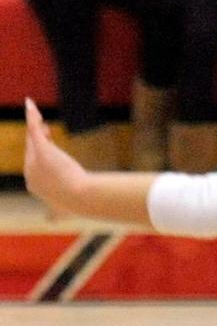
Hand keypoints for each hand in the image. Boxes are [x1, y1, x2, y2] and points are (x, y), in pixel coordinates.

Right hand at [23, 98, 87, 217]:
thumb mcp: (61, 209)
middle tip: (48, 127)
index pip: (32, 161)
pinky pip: (34, 129)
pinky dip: (32, 116)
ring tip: (38, 114)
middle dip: (38, 137)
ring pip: (33, 137)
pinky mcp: (42, 150)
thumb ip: (56, 215)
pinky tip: (30, 104)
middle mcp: (29, 170)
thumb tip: (54, 221)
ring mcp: (34, 160)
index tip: (48, 141)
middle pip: (32, 147)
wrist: (79, 197)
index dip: (39, 150)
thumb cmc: (75, 203)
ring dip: (35, 125)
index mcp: (33, 182)